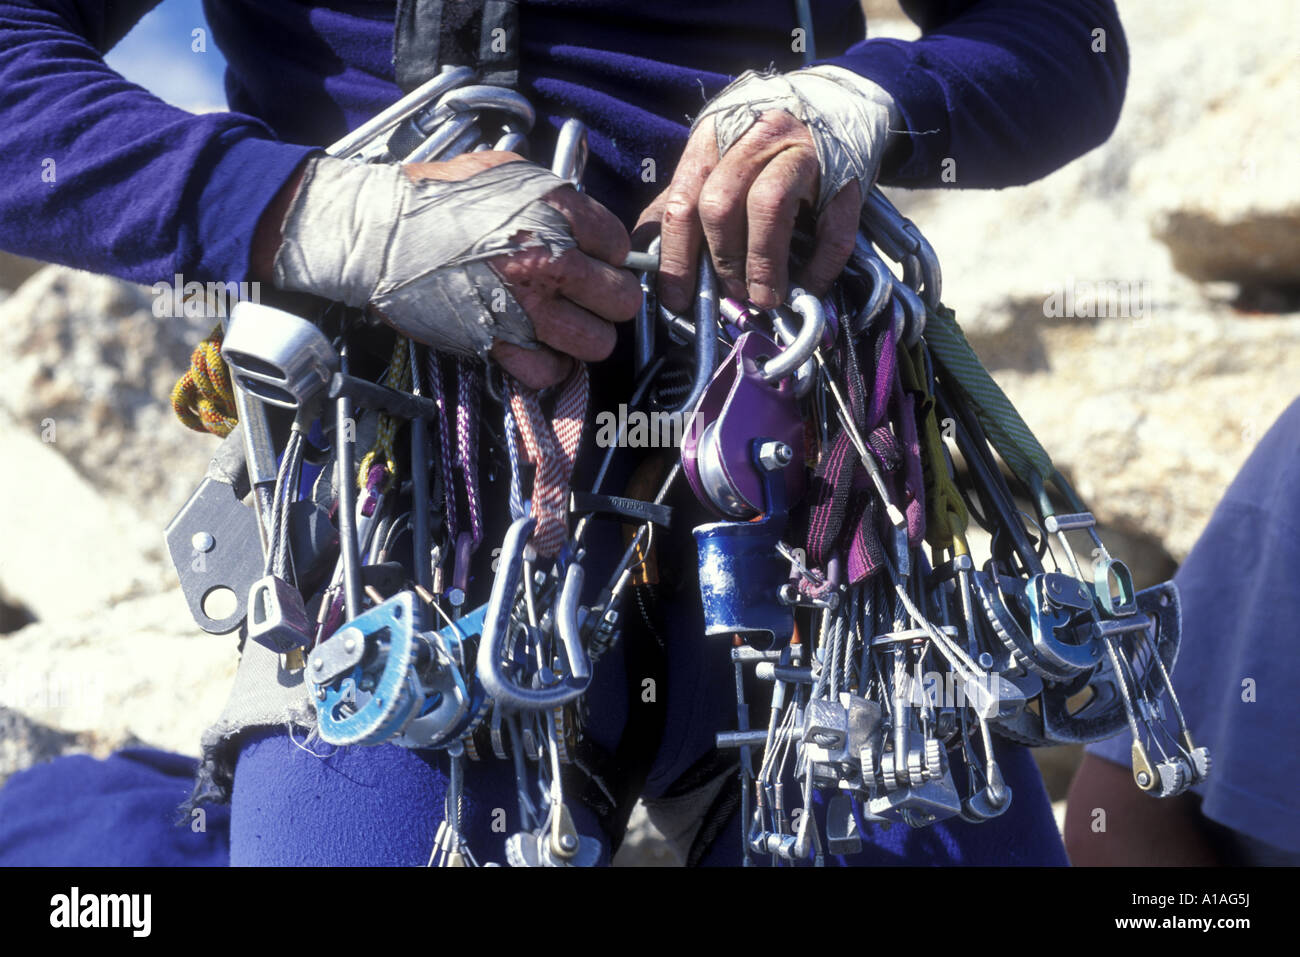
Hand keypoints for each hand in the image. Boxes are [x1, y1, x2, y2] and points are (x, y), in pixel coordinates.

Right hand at [260, 151, 639, 390]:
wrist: (382, 233)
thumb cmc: (439, 198)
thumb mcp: (508, 173)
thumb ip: (558, 199)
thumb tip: (589, 228)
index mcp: (557, 212)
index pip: (620, 247)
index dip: (607, 255)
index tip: (590, 259)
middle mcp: (550, 261)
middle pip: (621, 300)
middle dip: (607, 299)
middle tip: (585, 297)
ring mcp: (527, 307)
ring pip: (596, 343)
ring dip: (584, 338)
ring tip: (563, 326)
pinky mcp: (499, 343)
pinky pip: (551, 372)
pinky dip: (549, 367)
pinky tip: (537, 349)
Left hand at [637, 111, 861, 312]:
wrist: (836, 105)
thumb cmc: (765, 148)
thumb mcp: (717, 161)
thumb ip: (683, 201)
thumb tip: (647, 252)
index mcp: (715, 136)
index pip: (683, 200)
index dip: (677, 257)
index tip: (678, 298)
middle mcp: (757, 137)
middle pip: (721, 203)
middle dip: (722, 260)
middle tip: (729, 295)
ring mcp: (804, 152)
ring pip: (769, 206)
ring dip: (762, 264)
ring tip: (764, 298)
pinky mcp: (846, 176)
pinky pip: (830, 229)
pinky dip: (818, 267)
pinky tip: (806, 287)